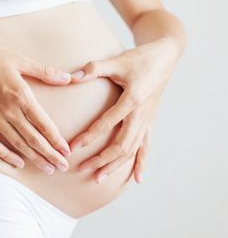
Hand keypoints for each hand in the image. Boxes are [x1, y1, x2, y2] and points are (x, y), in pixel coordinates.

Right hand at [0, 36, 71, 173]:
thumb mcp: (19, 59)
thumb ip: (44, 71)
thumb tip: (67, 78)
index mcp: (21, 94)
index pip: (43, 123)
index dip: (56, 139)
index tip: (66, 151)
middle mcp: (8, 110)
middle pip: (33, 138)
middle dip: (50, 154)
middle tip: (62, 167)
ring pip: (17, 144)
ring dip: (34, 158)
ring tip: (47, 169)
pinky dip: (6, 156)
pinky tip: (17, 163)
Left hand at [68, 37, 182, 182]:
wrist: (165, 57)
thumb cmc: (139, 58)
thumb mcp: (117, 61)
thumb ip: (94, 68)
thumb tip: (71, 76)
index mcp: (132, 100)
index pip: (107, 123)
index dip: (89, 137)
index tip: (73, 148)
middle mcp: (142, 115)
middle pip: (122, 145)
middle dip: (102, 160)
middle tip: (82, 169)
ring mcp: (147, 121)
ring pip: (133, 150)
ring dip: (116, 166)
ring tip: (99, 178)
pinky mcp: (150, 122)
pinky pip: (146, 146)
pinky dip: (141, 163)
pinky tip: (137, 179)